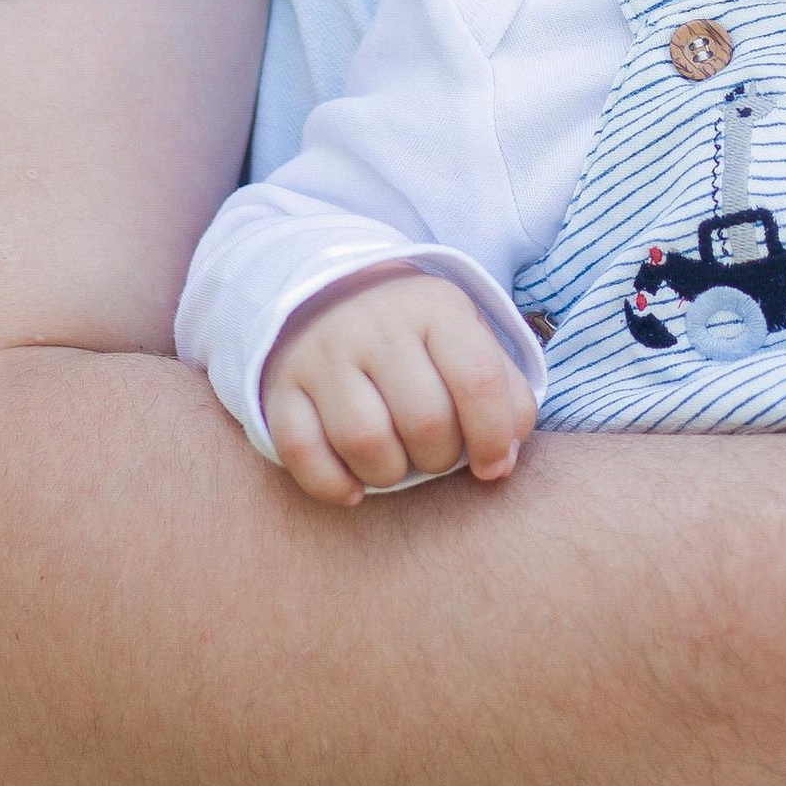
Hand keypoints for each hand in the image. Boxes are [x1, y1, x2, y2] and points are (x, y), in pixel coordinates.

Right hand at [261, 270, 535, 504]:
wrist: (332, 298)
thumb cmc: (420, 339)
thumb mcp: (471, 343)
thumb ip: (504, 396)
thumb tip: (500, 462)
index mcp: (435, 307)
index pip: (478, 380)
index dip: (493, 437)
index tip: (493, 468)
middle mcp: (376, 324)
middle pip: (424, 420)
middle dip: (440, 459)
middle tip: (436, 456)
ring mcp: (323, 353)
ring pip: (365, 441)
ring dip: (389, 474)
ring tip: (397, 465)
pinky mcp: (280, 386)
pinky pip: (303, 453)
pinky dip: (332, 484)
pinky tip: (354, 488)